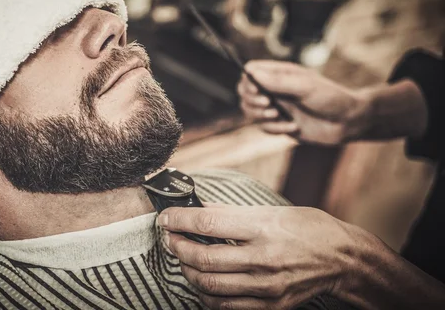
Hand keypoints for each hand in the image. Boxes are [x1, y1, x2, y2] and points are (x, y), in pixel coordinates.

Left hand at [158, 204, 363, 309]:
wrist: (344, 259)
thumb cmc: (310, 229)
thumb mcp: (273, 211)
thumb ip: (233, 213)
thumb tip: (200, 211)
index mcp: (263, 228)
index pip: (208, 224)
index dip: (180, 220)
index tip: (166, 217)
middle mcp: (263, 258)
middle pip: (204, 258)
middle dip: (177, 247)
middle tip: (169, 238)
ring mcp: (266, 286)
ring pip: (209, 285)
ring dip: (187, 271)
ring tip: (183, 259)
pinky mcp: (270, 305)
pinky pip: (226, 306)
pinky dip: (206, 295)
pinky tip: (201, 283)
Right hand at [237, 60, 367, 144]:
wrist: (349, 123)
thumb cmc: (331, 98)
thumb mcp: (305, 86)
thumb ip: (277, 81)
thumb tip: (251, 72)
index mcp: (280, 74)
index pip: (251, 71)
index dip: (249, 81)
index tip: (259, 91)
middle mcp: (275, 89)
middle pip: (244, 92)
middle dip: (252, 101)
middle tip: (269, 105)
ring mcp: (276, 107)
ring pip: (250, 111)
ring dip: (260, 116)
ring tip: (278, 116)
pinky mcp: (280, 124)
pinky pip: (264, 128)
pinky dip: (275, 129)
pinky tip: (293, 127)